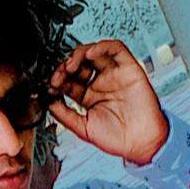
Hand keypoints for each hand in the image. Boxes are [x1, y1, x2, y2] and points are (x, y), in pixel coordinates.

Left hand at [47, 38, 169, 164]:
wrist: (141, 141)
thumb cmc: (117, 139)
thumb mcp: (83, 129)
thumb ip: (65, 115)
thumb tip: (48, 103)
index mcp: (89, 98)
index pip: (69, 81)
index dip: (58, 80)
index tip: (50, 86)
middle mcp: (100, 84)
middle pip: (78, 65)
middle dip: (65, 67)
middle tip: (58, 76)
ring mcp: (113, 75)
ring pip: (93, 53)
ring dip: (78, 55)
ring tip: (70, 65)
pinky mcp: (128, 68)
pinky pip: (114, 49)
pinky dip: (101, 46)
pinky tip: (89, 54)